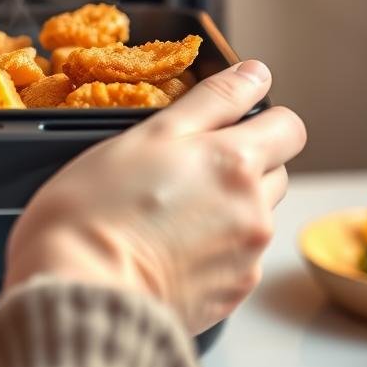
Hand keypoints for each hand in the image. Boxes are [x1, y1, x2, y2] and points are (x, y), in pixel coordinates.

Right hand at [5, 60, 306, 333]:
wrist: (78, 287)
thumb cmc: (96, 206)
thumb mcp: (149, 134)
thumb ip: (211, 101)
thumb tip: (255, 73)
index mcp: (234, 162)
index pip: (287, 126)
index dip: (260, 116)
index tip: (228, 119)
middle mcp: (253, 210)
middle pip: (274, 170)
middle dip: (241, 161)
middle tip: (183, 167)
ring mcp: (245, 256)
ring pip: (253, 214)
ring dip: (226, 206)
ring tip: (167, 211)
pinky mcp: (230, 294)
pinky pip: (236, 257)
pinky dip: (212, 247)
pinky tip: (167, 246)